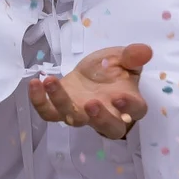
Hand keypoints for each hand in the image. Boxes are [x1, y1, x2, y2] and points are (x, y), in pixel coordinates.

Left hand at [29, 44, 152, 139]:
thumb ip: (132, 56)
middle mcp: (108, 115)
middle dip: (100, 119)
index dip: (129, 107)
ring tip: (51, 81)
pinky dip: (39, 102)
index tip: (120, 97)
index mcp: (129, 103)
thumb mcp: (123, 58)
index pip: (136, 111)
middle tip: (91, 103)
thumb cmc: (112, 69)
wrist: (92, 73)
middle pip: (109, 128)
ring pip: (74, 120)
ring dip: (62, 102)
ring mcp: (82, 116)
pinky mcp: (61, 111)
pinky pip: (49, 114)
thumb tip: (145, 50)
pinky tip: (34, 84)